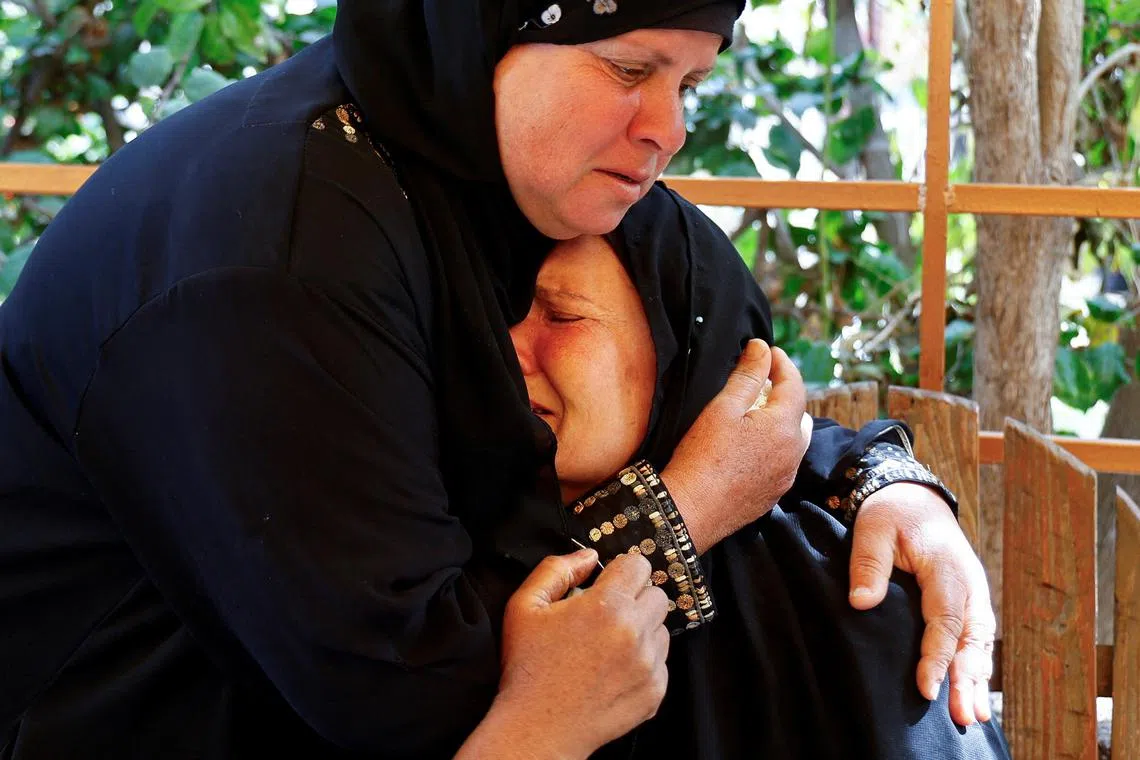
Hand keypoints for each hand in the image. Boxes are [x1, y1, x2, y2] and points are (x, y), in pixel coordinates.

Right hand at [470, 550, 669, 758]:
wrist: (537, 727)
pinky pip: (661, 663)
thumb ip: (557, 569)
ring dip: (642, 630)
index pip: (640, 565)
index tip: (607, 585)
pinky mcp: (655, 692)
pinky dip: (643, 662)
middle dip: (634, 599)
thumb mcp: (525, 606)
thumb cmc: (528, 667)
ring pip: (662, 629)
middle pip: (656, 595)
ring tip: (608, 646)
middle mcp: (635, 632)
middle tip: (606, 616)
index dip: (621, 571)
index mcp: (607, 606)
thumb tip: (590, 556)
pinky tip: (613, 670)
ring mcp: (649, 665)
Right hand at [662, 339, 811, 552]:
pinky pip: (783, 462)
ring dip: (781, 422)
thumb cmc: (703, 455)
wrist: (690, 510)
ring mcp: (786, 476)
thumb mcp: (723, 408)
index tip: (768, 351)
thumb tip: (762, 348)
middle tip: (761, 383)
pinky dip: (774, 446)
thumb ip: (748, 375)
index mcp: (784, 427)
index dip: (783, 363)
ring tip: (755, 415)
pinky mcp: (774, 493)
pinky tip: (750, 447)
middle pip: (799, 413)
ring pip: (793, 440)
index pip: (795, 384)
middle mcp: (794, 452)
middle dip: (784, 394)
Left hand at [848, 482, 994, 726]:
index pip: (945, 619)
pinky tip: (972, 692)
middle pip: (972, 638)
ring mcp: (973, 592)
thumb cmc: (891, 513)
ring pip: (980, 642)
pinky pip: (977, 637)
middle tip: (964, 718)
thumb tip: (862, 602)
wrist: (912, 496)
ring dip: (977, 679)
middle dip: (967, 679)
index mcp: (947, 567)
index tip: (925, 687)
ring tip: (973, 717)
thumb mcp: (873, 529)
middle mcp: (969, 583)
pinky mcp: (969, 599)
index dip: (937, 656)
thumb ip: (869, 564)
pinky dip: (977, 665)